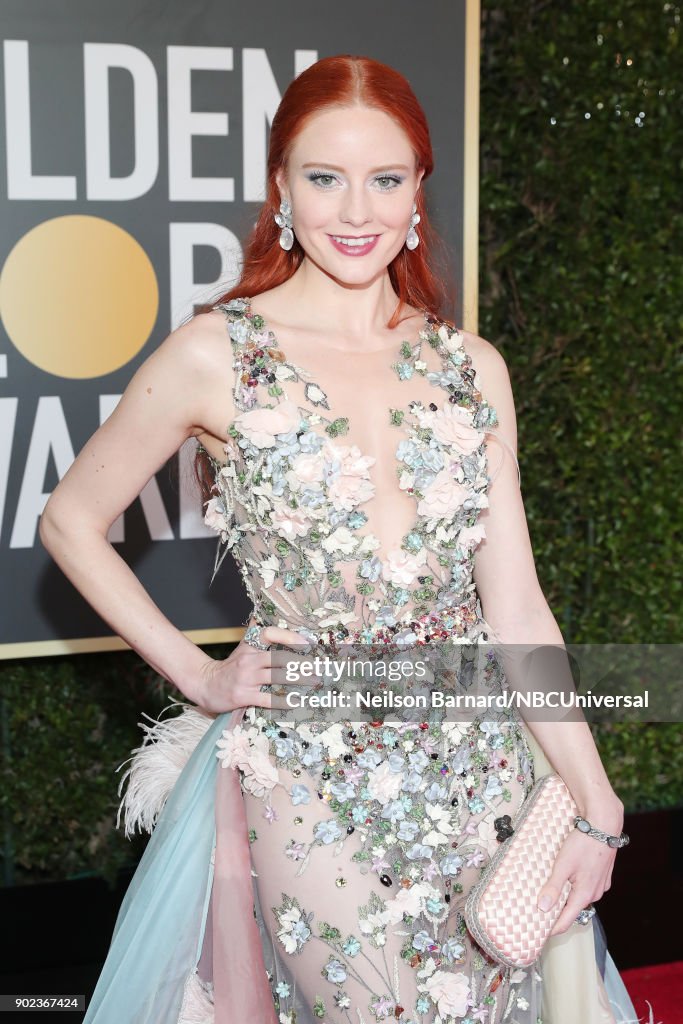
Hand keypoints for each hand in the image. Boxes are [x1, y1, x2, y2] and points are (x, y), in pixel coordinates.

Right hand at [194, 618, 319, 715]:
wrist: (205, 685)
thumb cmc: (230, 667)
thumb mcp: (242, 647)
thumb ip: (254, 632)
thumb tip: (262, 612)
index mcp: (250, 646)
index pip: (269, 633)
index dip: (289, 637)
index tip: (308, 643)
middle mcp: (249, 660)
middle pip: (280, 658)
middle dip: (303, 663)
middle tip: (320, 668)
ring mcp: (246, 678)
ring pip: (278, 677)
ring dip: (300, 681)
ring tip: (315, 683)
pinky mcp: (243, 696)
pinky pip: (268, 698)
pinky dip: (284, 701)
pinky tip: (296, 702)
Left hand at [536, 828, 616, 936]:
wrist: (604, 825)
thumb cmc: (583, 843)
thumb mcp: (563, 865)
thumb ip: (553, 887)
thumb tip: (543, 908)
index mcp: (584, 895)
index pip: (566, 921)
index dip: (552, 929)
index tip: (539, 934)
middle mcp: (595, 893)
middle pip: (573, 909)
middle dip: (558, 911)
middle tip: (540, 910)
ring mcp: (600, 884)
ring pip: (580, 896)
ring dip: (567, 896)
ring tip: (551, 892)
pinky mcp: (602, 875)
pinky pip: (587, 886)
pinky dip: (576, 885)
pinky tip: (568, 876)